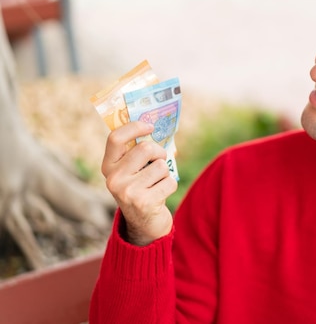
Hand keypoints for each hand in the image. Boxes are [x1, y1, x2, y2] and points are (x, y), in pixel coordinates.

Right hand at [101, 121, 176, 245]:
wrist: (145, 225)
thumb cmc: (143, 189)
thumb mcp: (133, 171)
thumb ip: (138, 152)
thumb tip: (156, 127)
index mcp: (108, 167)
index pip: (115, 138)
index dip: (134, 127)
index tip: (150, 126)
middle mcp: (113, 179)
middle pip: (145, 148)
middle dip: (159, 153)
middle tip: (159, 162)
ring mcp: (127, 192)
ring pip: (161, 165)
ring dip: (165, 173)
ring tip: (157, 184)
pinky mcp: (144, 202)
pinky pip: (170, 181)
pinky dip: (170, 185)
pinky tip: (160, 195)